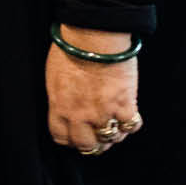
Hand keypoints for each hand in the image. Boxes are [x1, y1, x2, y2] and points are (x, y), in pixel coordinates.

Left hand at [46, 24, 141, 155]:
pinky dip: (131, 123)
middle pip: (86, 145)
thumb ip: (60, 99)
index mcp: (59, 107)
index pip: (61, 137)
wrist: (92, 39)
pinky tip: (128, 114)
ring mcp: (103, 113)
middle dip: (92, 143)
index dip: (69, 139)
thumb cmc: (70, 51)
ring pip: (111, 138)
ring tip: (115, 125)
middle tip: (97, 136)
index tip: (75, 136)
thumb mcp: (54, 78)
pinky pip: (131, 126)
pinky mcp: (124, 105)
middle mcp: (80, 115)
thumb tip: (66, 108)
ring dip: (113, 134)